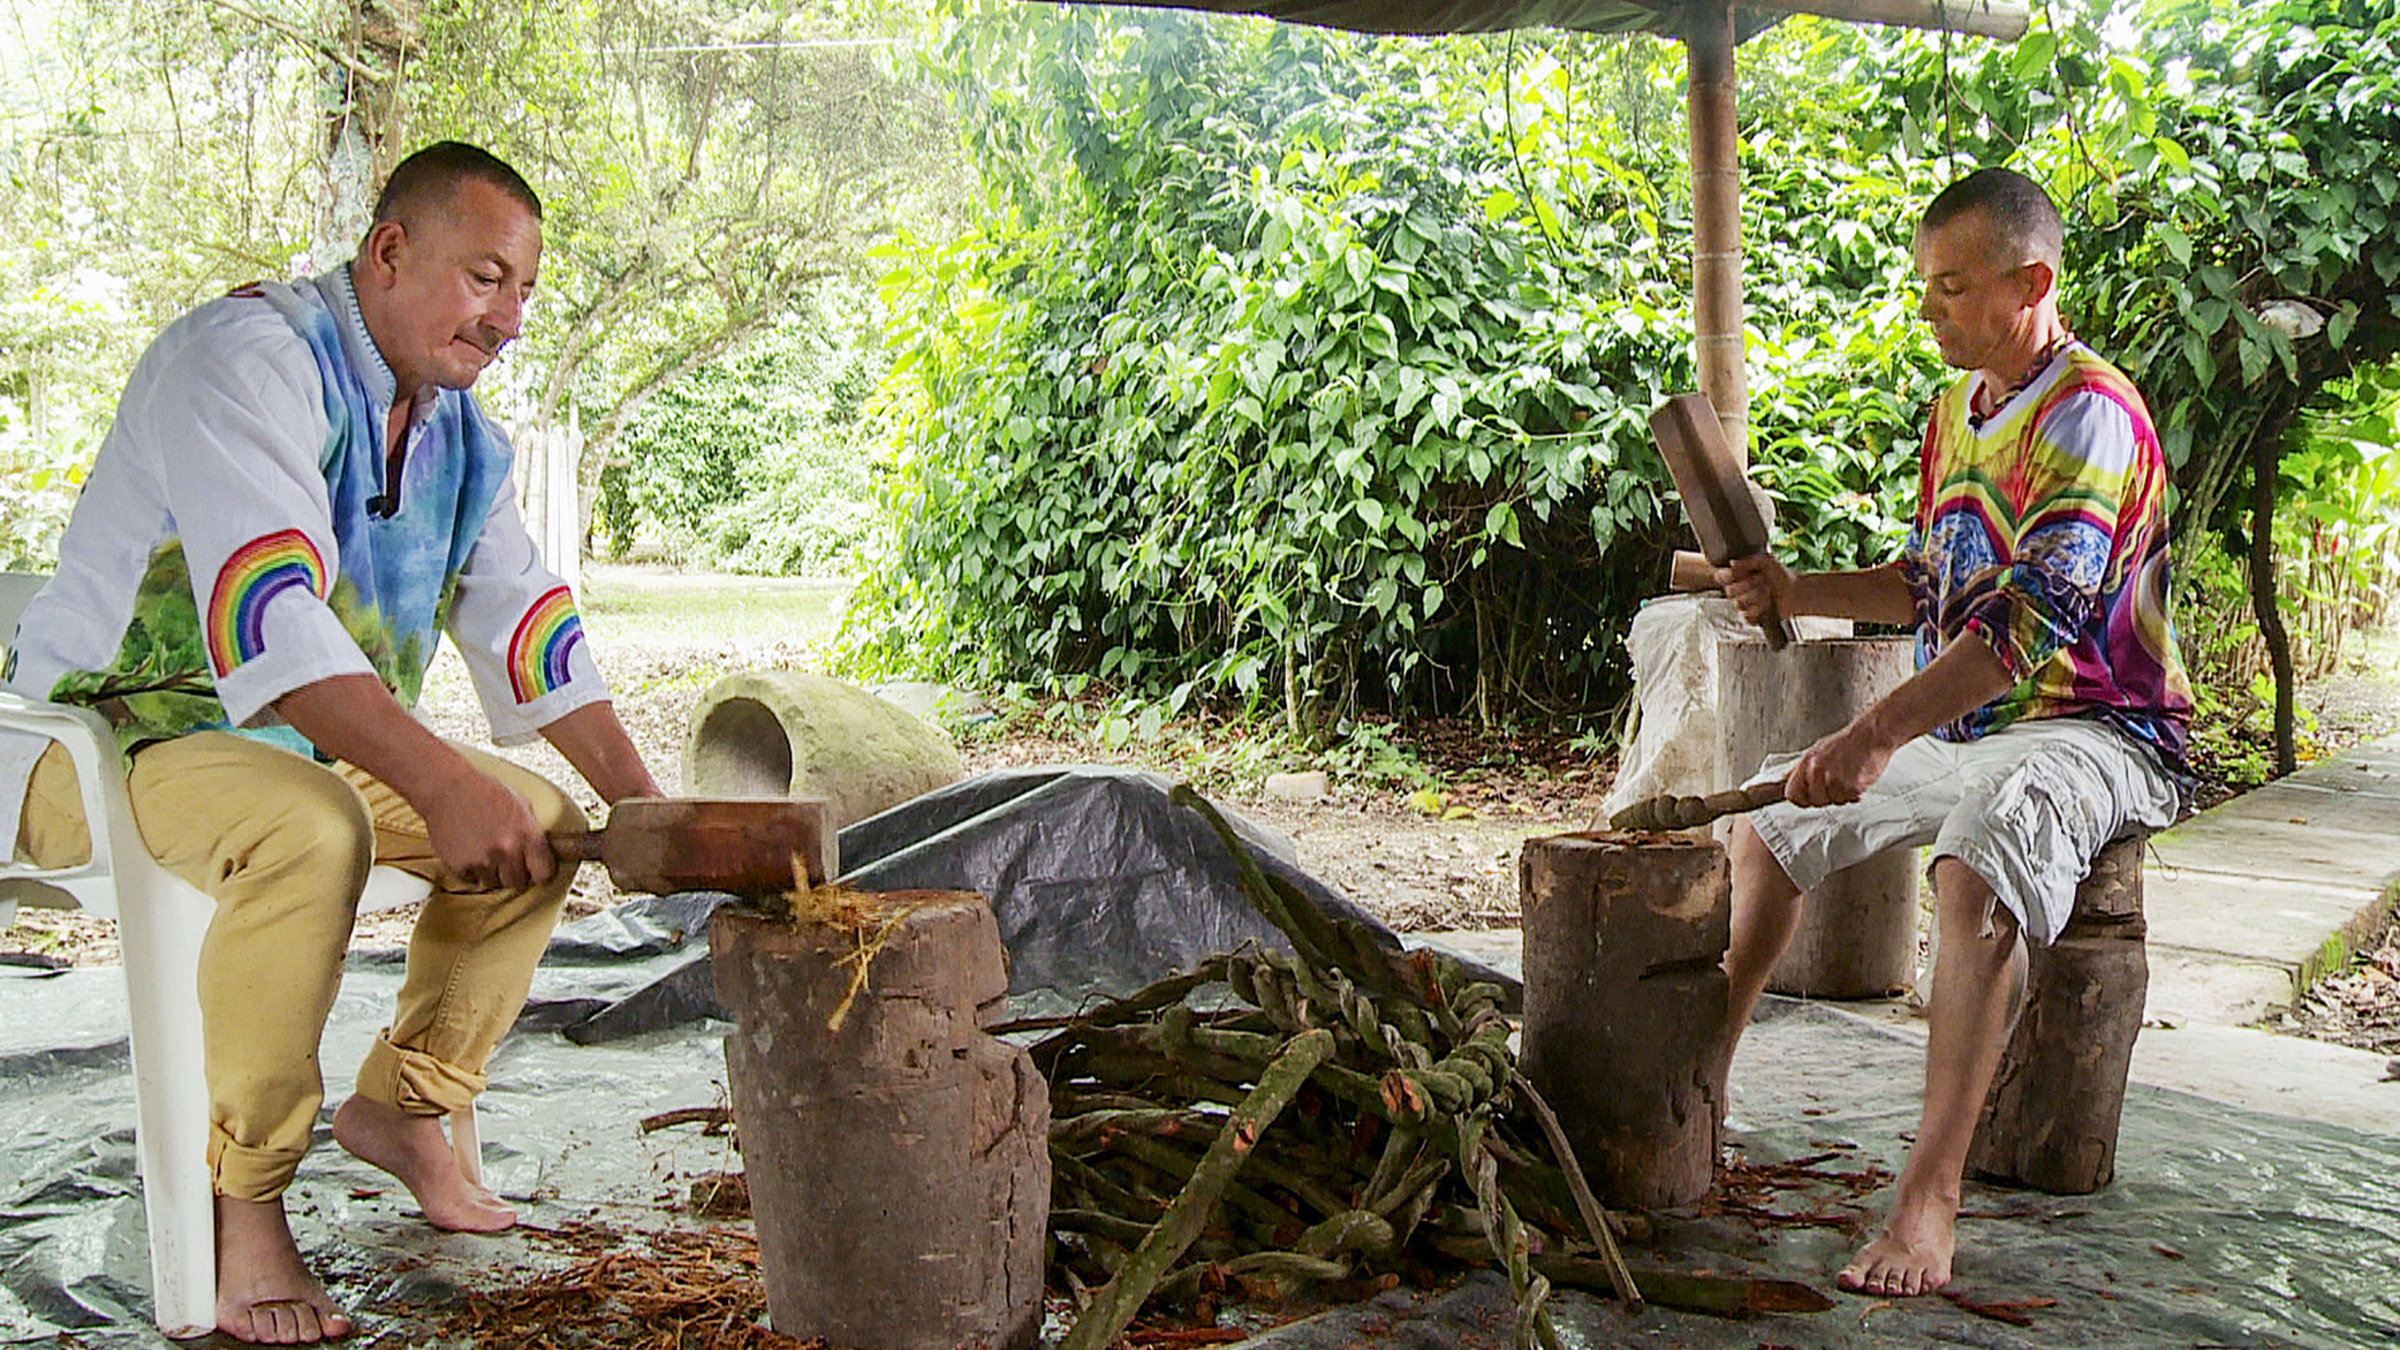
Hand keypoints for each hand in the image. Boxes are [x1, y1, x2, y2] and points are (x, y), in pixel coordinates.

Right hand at [416, 761, 555, 890]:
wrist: (445, 789)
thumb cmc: (483, 791)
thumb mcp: (521, 804)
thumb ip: (533, 831)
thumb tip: (550, 848)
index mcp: (526, 834)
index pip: (544, 873)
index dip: (541, 871)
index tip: (536, 869)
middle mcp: (506, 850)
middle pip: (518, 882)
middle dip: (515, 872)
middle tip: (507, 858)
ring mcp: (482, 860)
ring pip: (494, 883)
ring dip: (492, 872)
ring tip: (486, 850)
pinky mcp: (460, 866)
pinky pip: (472, 879)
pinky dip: (472, 870)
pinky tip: (470, 850)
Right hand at [1717, 553, 1794, 631]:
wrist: (1796, 592)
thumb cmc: (1782, 575)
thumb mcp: (1767, 561)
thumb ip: (1749, 560)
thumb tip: (1732, 563)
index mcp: (1739, 576)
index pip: (1721, 577)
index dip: (1729, 576)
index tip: (1741, 574)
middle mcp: (1738, 590)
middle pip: (1729, 591)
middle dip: (1749, 585)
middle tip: (1763, 581)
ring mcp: (1744, 604)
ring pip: (1738, 604)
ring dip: (1757, 597)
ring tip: (1769, 592)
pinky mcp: (1751, 617)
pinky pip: (1746, 616)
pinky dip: (1758, 610)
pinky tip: (1767, 605)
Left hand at [1782, 717, 1896, 808]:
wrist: (1871, 735)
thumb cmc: (1847, 742)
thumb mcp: (1817, 750)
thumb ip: (1801, 768)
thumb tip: (1785, 779)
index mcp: (1807, 763)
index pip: (1792, 794)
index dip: (1800, 799)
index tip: (1807, 799)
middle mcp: (1818, 772)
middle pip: (1814, 801)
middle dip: (1825, 797)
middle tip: (1835, 784)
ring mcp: (1835, 781)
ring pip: (1834, 802)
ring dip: (1841, 795)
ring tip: (1848, 778)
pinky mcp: (1852, 787)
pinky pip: (1849, 800)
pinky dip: (1854, 794)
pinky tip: (1857, 779)